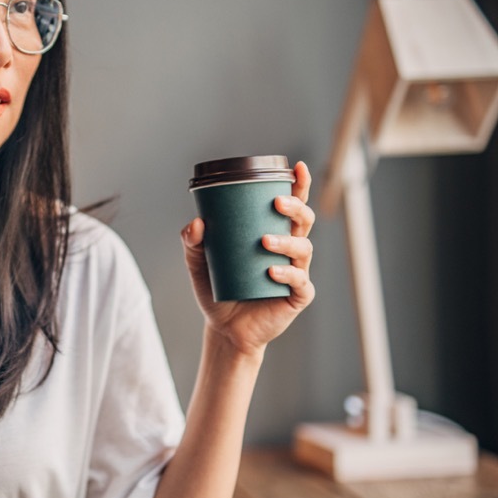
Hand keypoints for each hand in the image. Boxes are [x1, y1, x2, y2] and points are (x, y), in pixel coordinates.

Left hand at [181, 160, 315, 357]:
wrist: (224, 329)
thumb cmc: (218, 289)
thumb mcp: (199, 264)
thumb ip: (192, 243)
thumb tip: (196, 223)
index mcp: (273, 233)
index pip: (291, 205)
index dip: (299, 186)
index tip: (296, 168)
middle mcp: (289, 249)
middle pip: (304, 220)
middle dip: (296, 206)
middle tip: (276, 203)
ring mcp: (295, 272)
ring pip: (304, 248)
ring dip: (287, 241)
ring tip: (265, 241)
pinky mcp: (296, 296)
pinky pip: (300, 282)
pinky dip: (287, 273)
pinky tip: (271, 271)